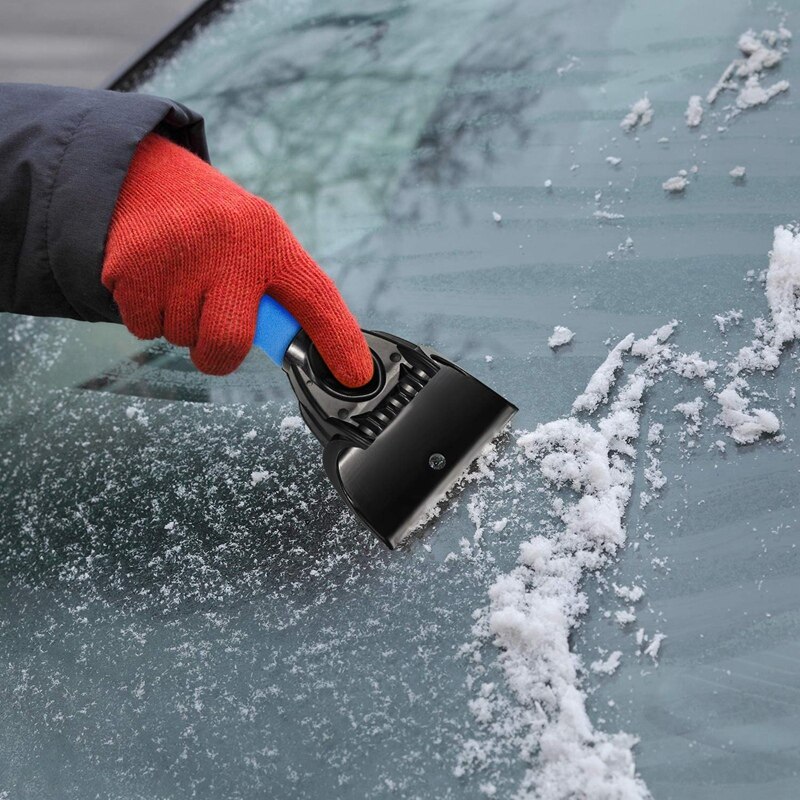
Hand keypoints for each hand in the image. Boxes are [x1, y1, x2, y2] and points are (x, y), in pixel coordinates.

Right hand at [102, 134, 372, 386]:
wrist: (140, 173)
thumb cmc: (211, 225)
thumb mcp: (255, 241)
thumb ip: (275, 292)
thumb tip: (295, 349)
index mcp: (269, 240)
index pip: (315, 296)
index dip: (338, 341)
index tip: (356, 377)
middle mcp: (229, 245)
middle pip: (228, 342)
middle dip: (216, 353)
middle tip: (210, 329)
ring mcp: (179, 254)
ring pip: (179, 338)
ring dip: (178, 324)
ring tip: (178, 279)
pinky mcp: (132, 265)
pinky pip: (142, 326)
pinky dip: (146, 314)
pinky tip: (152, 278)